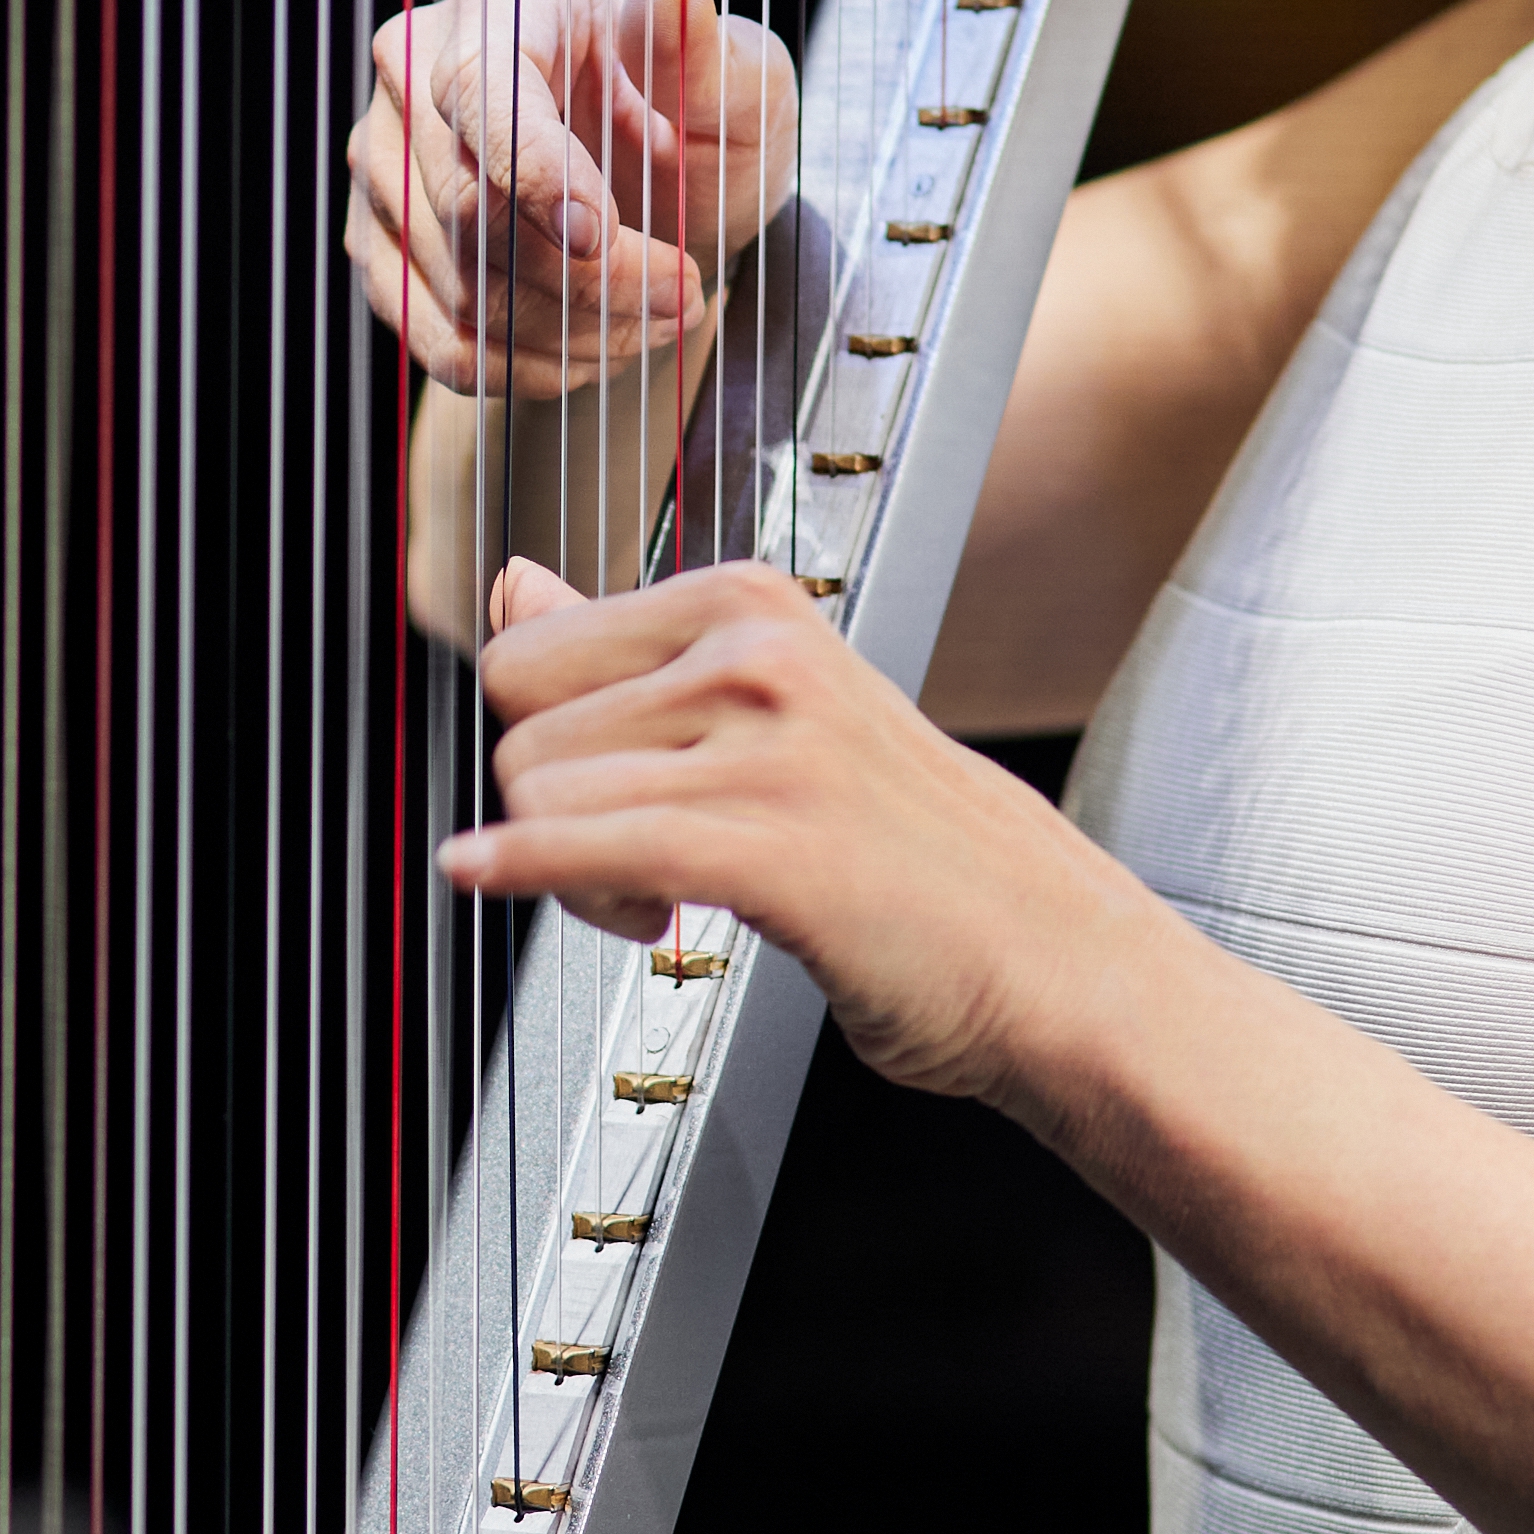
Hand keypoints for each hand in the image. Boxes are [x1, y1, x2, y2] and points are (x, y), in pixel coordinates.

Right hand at [346, 0, 796, 397]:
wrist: (667, 191)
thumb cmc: (702, 122)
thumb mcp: (743, 86)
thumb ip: (712, 57)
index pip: (482, 89)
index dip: (533, 172)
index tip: (600, 237)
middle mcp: (416, 69)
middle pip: (474, 206)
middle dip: (591, 276)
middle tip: (683, 293)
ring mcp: (385, 162)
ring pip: (463, 286)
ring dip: (576, 331)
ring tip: (657, 316)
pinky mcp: (381, 247)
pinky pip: (443, 342)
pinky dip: (530, 369)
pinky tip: (596, 352)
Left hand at [438, 558, 1165, 1100]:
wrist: (1049, 952)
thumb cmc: (915, 850)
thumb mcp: (770, 711)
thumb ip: (629, 647)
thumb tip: (514, 580)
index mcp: (752, 604)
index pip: (531, 651)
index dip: (551, 739)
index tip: (621, 791)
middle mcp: (757, 654)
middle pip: (522, 726)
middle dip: (551, 811)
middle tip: (639, 862)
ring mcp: (770, 747)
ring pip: (540, 795)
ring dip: (574, 876)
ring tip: (670, 897)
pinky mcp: (774, 847)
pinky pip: (585, 847)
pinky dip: (519, 870)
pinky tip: (484, 876)